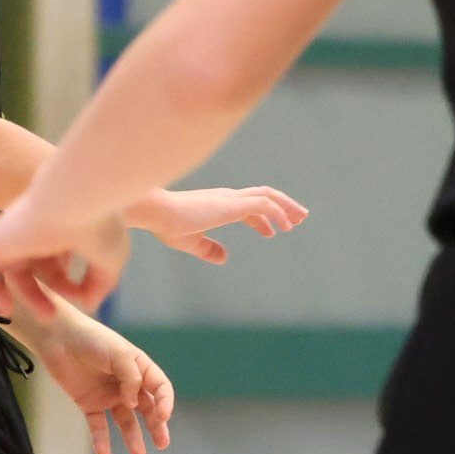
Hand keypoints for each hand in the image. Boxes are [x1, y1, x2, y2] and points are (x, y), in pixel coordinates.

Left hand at [0, 192, 133, 321]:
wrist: (74, 202)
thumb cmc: (96, 227)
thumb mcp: (110, 261)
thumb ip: (99, 285)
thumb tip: (89, 303)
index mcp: (60, 228)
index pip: (58, 257)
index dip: (68, 281)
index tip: (83, 297)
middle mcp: (35, 231)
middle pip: (36, 266)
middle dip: (49, 291)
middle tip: (56, 314)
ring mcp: (14, 235)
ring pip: (13, 269)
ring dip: (27, 295)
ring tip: (45, 317)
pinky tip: (6, 308)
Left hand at [36, 316, 177, 453]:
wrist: (57, 337)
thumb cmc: (92, 340)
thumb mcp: (118, 353)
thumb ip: (131, 378)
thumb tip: (133, 403)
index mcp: (140, 368)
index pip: (160, 389)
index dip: (165, 403)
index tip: (162, 416)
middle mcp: (127, 384)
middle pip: (147, 409)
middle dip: (156, 426)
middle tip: (162, 443)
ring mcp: (109, 395)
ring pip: (126, 421)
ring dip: (133, 438)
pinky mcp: (89, 403)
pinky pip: (98, 425)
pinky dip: (101, 439)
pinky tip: (104, 453)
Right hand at [133, 185, 309, 264]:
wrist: (154, 212)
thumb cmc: (165, 225)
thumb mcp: (190, 241)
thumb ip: (207, 249)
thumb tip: (224, 257)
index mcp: (217, 204)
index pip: (248, 206)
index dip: (263, 218)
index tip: (272, 232)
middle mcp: (226, 198)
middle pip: (263, 195)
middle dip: (284, 206)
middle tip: (300, 218)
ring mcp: (230, 199)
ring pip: (268, 196)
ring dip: (286, 206)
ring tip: (300, 220)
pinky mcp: (231, 204)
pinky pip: (264, 204)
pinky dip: (278, 213)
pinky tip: (284, 227)